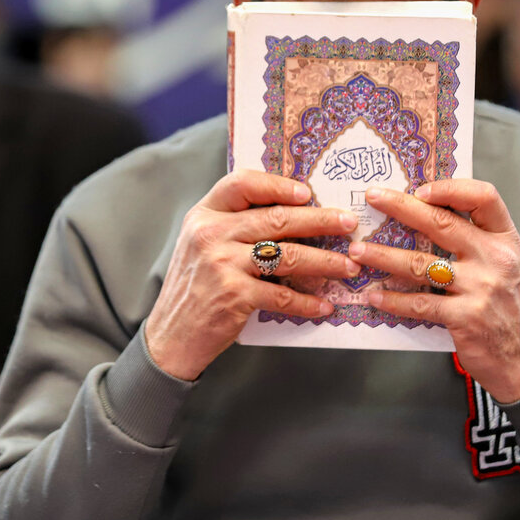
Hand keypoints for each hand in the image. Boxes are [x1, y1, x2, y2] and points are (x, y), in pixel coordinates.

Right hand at [144, 169, 360, 380]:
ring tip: (349, 266)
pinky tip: (324, 305)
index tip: (307, 192)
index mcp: (204, 214)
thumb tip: (291, 210)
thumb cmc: (195, 286)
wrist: (170, 335)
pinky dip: (307, 302)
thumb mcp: (202, 243)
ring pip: (287, 255)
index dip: (277, 185)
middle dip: (320, 220)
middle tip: (348, 223)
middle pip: (276, 218)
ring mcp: (222, 264)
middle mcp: (211, 234)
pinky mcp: (234, 295)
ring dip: (325, 261)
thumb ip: (234, 224)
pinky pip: (282, 295)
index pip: (242, 184)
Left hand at [348, 181, 519, 402]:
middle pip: (442, 223)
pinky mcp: (464, 317)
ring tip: (357, 252)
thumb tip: (427, 212)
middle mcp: (495, 259)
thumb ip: (476, 239)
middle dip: (401, 207)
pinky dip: (393, 299)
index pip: (484, 197)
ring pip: (420, 264)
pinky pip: (419, 303)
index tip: (419, 188)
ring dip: (383, 256)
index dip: (450, 187)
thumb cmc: (508, 306)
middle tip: (373, 197)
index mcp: (505, 239)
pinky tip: (375, 295)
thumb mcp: (505, 264)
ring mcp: (480, 288)